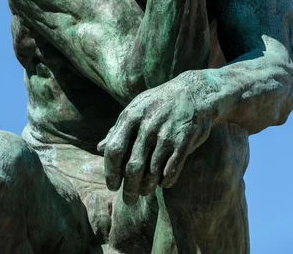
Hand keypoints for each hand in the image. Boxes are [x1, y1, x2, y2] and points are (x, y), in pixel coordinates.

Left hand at [97, 74, 211, 205]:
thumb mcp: (137, 108)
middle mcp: (147, 126)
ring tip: (145, 192)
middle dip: (129, 188)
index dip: (111, 172)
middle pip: (132, 167)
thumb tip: (100, 149)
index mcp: (131, 116)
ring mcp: (166, 134)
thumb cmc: (160, 102)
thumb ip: (119, 129)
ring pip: (152, 172)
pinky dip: (166, 181)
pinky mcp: (184, 141)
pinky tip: (164, 183)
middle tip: (129, 199)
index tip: (112, 186)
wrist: (193, 91)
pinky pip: (171, 170)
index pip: (114, 150)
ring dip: (147, 187)